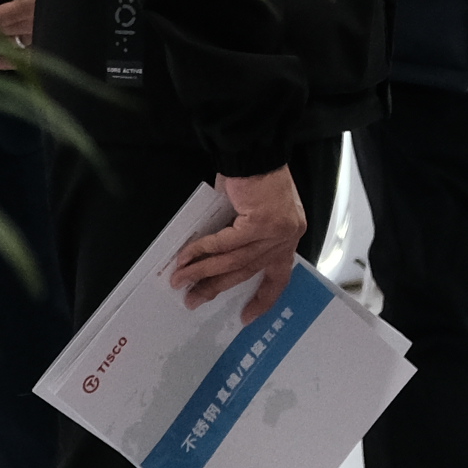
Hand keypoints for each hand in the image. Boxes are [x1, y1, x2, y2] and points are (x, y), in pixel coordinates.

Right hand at [167, 166, 307, 320]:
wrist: (255, 150)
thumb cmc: (252, 177)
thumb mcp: (252, 213)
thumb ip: (241, 237)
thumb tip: (212, 263)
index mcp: (288, 236)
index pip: (279, 275)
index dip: (263, 298)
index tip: (247, 317)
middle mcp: (287, 236)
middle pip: (247, 271)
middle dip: (216, 287)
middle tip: (192, 300)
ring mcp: (276, 231)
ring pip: (233, 260)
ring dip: (202, 272)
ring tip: (179, 281)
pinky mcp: (261, 223)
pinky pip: (225, 244)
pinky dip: (202, 251)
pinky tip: (185, 258)